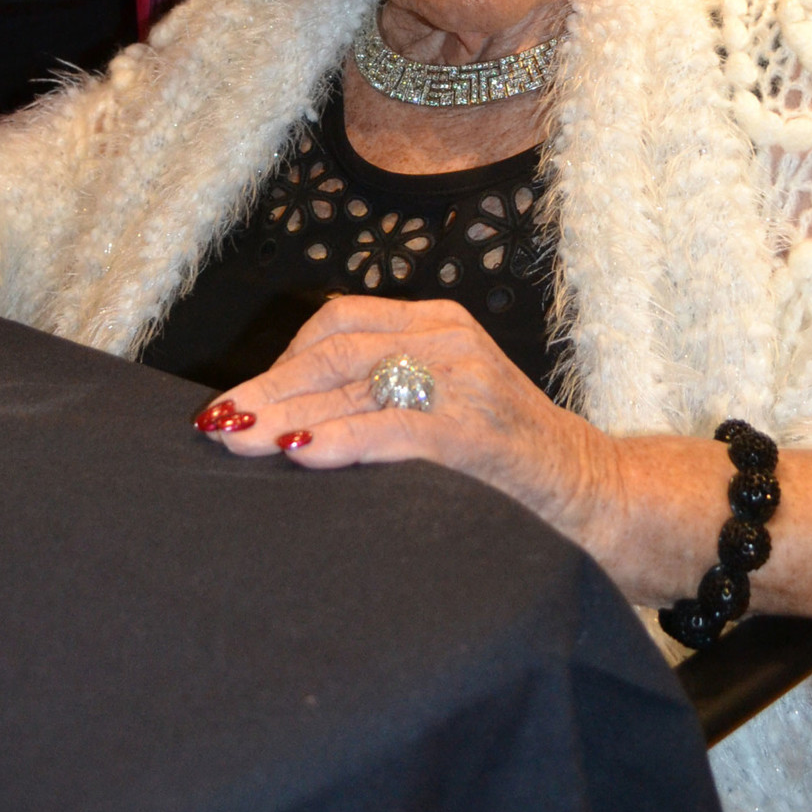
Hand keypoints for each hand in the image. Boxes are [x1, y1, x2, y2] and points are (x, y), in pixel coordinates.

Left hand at [199, 295, 620, 550]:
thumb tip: (283, 416)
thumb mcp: (444, 402)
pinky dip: (341, 438)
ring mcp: (465, 379)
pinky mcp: (475, 429)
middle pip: (337, 350)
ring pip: (357, 383)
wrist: (591, 491)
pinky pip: (394, 427)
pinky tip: (301, 451)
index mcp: (438, 322)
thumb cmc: (504, 457)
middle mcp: (449, 338)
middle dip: (270, 387)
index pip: (340, 321)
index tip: (241, 398)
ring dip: (287, 412)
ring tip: (241, 438)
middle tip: (220, 422)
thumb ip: (384, 394)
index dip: (283, 358)